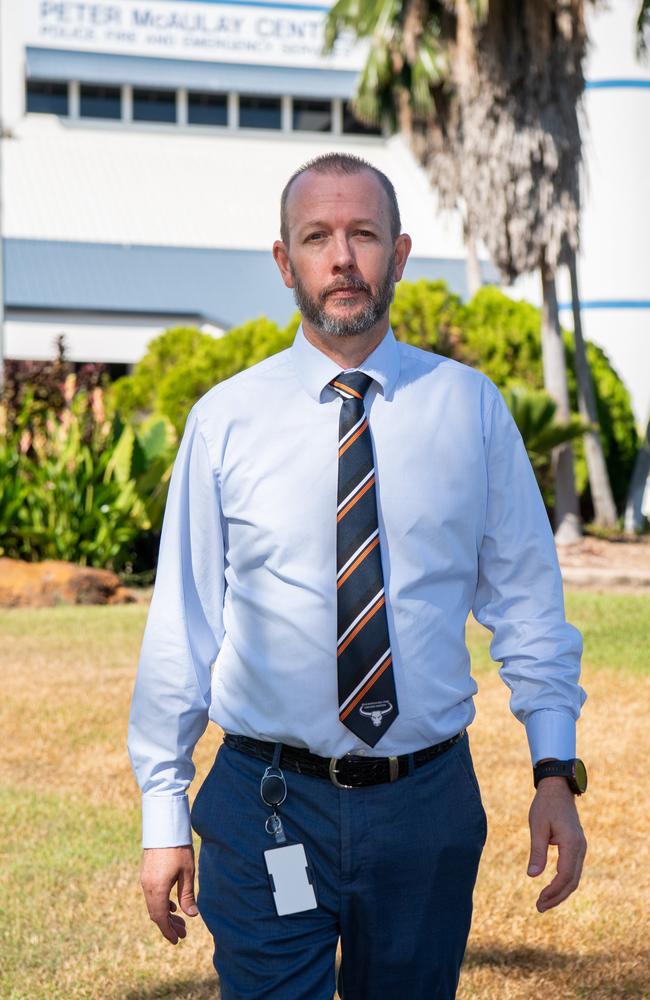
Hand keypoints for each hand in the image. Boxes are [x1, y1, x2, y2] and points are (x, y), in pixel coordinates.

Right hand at [140, 845, 198, 943]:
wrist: (164, 827)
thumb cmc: (178, 848)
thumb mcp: (187, 873)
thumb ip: (187, 895)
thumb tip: (192, 916)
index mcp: (157, 888)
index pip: (160, 917)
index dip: (168, 931)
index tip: (177, 940)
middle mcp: (148, 886)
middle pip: (156, 913)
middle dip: (169, 925)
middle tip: (183, 933)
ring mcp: (145, 880)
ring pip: (153, 904)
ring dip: (166, 914)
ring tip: (181, 921)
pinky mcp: (146, 874)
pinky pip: (152, 895)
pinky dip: (162, 903)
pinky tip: (173, 905)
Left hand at [527, 776, 586, 912]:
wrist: (557, 789)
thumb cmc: (545, 805)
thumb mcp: (537, 826)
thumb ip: (537, 851)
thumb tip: (532, 876)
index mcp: (572, 843)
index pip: (565, 875)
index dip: (553, 891)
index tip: (539, 899)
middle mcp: (580, 848)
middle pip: (572, 881)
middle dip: (557, 897)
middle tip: (539, 907)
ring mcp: (581, 848)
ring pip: (574, 877)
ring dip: (560, 892)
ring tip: (543, 902)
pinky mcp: (577, 847)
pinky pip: (573, 870)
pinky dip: (563, 882)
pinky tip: (551, 888)